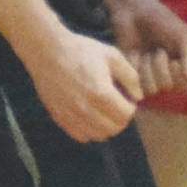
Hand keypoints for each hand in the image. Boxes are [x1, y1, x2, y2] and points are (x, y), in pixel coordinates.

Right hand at [28, 28, 141, 142]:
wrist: (47, 51)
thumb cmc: (81, 50)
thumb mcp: (111, 56)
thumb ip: (130, 77)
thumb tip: (138, 96)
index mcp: (101, 93)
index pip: (125, 115)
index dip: (131, 108)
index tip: (128, 100)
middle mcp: (85, 109)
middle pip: (113, 129)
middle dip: (121, 119)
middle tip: (118, 106)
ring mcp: (71, 115)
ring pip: (98, 136)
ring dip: (106, 127)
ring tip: (105, 112)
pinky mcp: (60, 118)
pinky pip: (81, 136)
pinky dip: (90, 131)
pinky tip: (90, 116)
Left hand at [108, 0, 186, 98]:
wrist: (134, 12)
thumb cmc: (162, 21)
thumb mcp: (182, 34)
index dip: (185, 78)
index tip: (176, 61)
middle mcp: (171, 75)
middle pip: (170, 87)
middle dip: (162, 66)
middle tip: (159, 50)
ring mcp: (152, 77)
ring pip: (153, 89)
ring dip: (148, 67)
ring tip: (147, 52)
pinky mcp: (134, 76)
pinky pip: (136, 84)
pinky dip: (136, 67)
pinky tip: (136, 55)